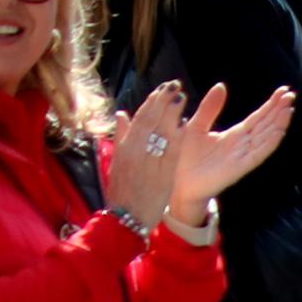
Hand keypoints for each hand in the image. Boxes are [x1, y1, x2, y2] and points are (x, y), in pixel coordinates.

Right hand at [100, 82, 185, 229]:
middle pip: (151, 120)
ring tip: (181, 97)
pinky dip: (176, 136)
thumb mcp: (116, 161)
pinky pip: (170, 151)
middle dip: (163, 101)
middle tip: (174, 85)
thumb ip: (121, 136)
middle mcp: (136, 150)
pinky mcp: (162, 174)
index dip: (152, 102)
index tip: (162, 89)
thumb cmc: (121, 191)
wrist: (126, 217)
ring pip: (161, 132)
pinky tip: (185, 123)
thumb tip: (122, 113)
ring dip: (171, 113)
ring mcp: (149, 161)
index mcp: (125, 146)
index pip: (140, 118)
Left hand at [163, 82, 293, 220]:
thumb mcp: (197, 125)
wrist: (180, 182)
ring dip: (279, 123)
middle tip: (291, 94)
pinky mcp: (239, 167)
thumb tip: (222, 86)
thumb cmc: (187, 157)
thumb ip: (210, 108)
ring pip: (266, 137)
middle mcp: (243, 145)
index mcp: (234, 135)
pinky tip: (278, 131)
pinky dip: (269, 142)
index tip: (283, 92)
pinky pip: (258, 154)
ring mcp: (243, 156)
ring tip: (289, 108)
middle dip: (279, 110)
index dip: (270, 105)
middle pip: (266, 125)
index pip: (258, 118)